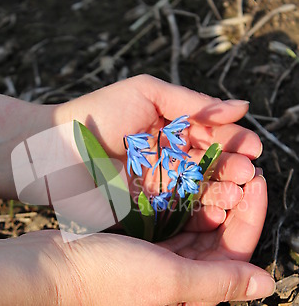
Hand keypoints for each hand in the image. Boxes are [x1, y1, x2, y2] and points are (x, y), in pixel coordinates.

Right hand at [40, 172, 273, 305]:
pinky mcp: (141, 251)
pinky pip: (174, 227)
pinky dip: (185, 207)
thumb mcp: (169, 280)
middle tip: (244, 171)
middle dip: (233, 208)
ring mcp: (158, 270)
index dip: (250, 218)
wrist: (49, 269)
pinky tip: (194, 184)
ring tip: (224, 172)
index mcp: (189, 305)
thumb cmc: (106, 278)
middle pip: (218, 245)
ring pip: (196, 233)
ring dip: (210, 204)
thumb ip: (220, 280)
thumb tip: (268, 286)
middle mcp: (178, 290)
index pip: (235, 259)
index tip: (258, 181)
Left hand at [54, 75, 260, 228]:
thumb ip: (191, 101)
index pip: (210, 133)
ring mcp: (159, 183)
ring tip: (238, 194)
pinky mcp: (147, 207)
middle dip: (230, 169)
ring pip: (197, 189)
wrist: (53, 150)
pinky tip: (215, 212)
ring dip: (220, 192)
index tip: (253, 149)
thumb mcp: (147, 93)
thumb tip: (241, 106)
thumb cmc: (98, 113)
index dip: (233, 141)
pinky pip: (177, 210)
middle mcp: (168, 156)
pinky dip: (197, 212)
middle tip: (247, 175)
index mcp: (170, 126)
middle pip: (208, 164)